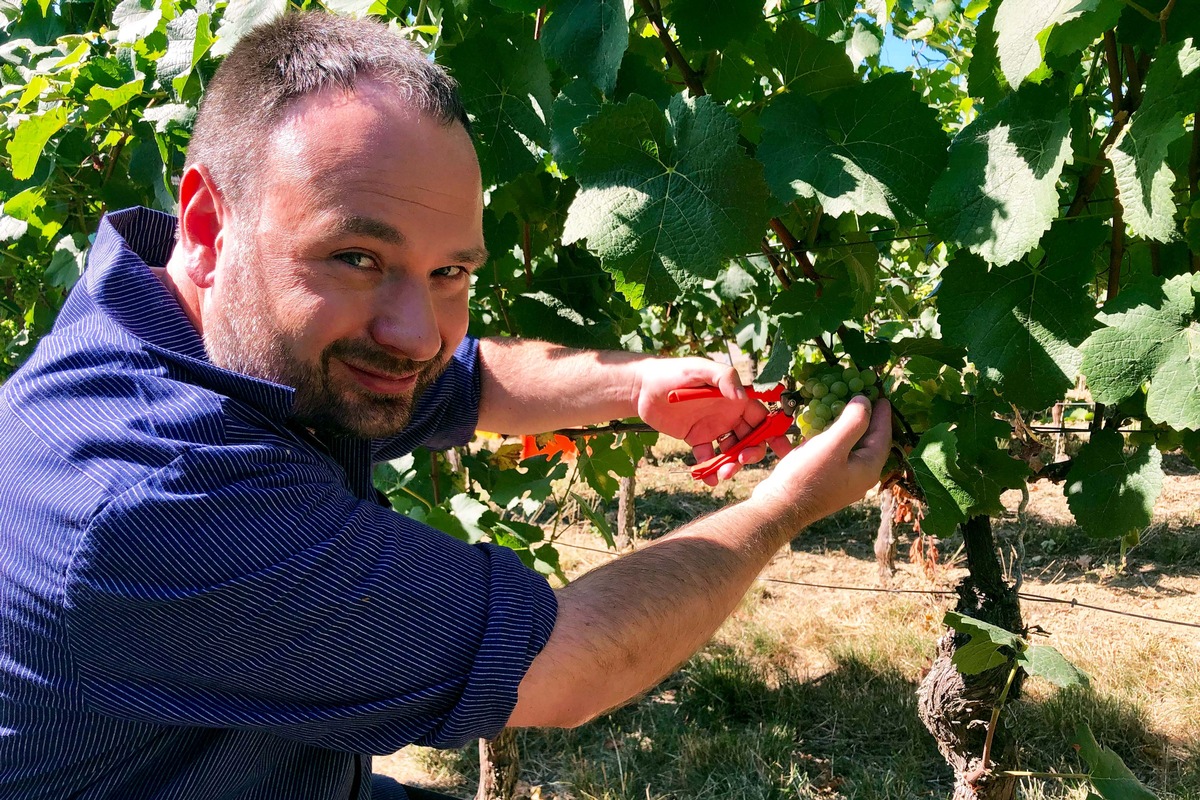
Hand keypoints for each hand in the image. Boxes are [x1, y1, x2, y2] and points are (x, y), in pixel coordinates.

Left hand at [634, 357, 793, 484]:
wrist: (642, 388)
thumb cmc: (673, 372)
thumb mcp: (701, 369)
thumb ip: (725, 378)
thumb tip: (743, 398)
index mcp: (735, 398)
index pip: (762, 417)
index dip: (774, 432)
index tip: (783, 449)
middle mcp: (728, 414)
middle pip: (750, 438)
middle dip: (752, 452)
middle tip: (743, 459)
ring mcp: (712, 428)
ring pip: (731, 451)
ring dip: (731, 464)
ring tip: (723, 473)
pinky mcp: (695, 439)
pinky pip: (708, 458)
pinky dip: (710, 469)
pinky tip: (707, 478)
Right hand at [750, 395, 891, 530]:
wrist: (779, 507)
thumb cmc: (807, 476)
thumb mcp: (833, 445)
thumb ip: (853, 421)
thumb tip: (865, 401)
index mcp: (868, 468)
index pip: (883, 435)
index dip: (882, 413)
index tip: (880, 394)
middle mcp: (861, 476)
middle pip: (869, 441)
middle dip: (866, 418)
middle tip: (862, 397)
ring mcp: (844, 480)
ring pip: (852, 447)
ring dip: (848, 427)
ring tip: (843, 408)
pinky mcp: (827, 480)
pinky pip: (837, 455)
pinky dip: (834, 439)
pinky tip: (823, 429)